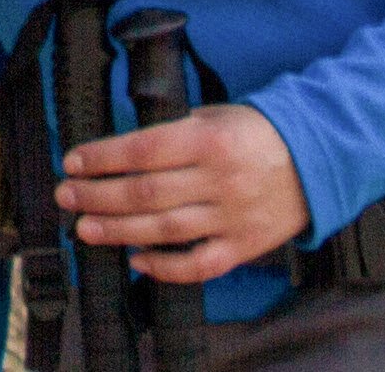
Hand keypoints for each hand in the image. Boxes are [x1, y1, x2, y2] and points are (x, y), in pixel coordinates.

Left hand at [58, 101, 309, 288]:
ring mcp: (231, 217)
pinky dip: (165, 267)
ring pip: (164, 230)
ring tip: (85, 227)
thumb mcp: (218, 116)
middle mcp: (218, 180)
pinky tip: (137, 260)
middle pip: (145, 193)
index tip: (73, 161)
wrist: (318, 160)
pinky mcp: (242, 246)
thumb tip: (125, 150)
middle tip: (67, 196)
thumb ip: (176, 131)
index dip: (102, 158)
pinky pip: (198, 264)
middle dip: (98, 195)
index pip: (143, 150)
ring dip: (118, 230)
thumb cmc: (260, 134)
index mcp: (210, 141)